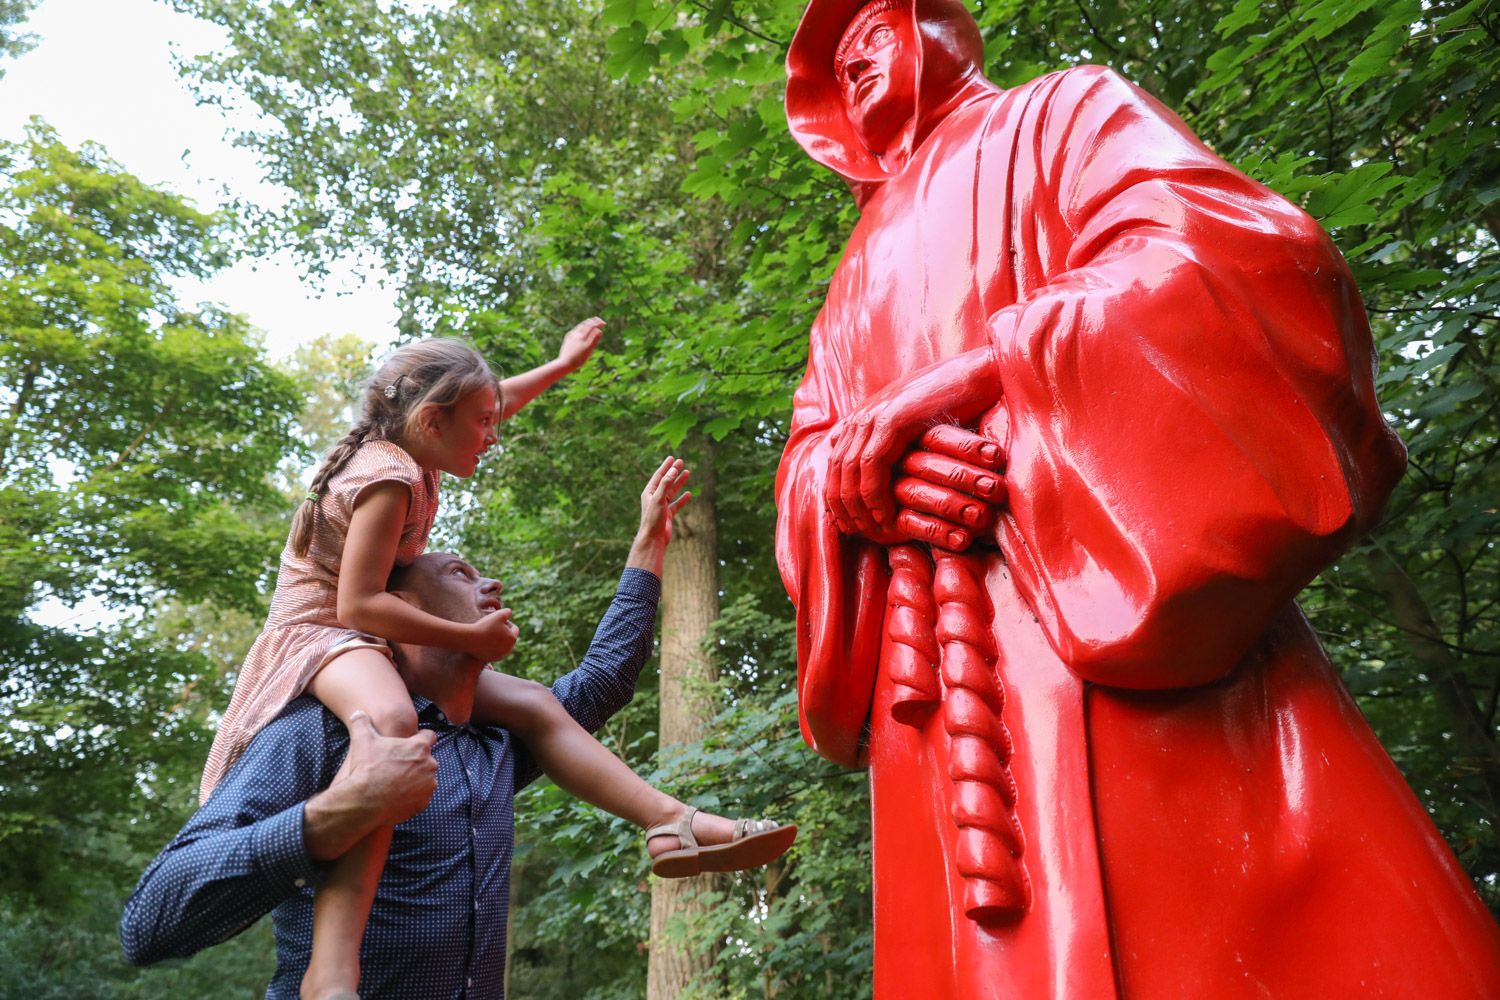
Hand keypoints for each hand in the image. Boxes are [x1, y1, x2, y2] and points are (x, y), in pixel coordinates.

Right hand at [305, 711, 438, 858]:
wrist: (365, 802)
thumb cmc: (367, 768)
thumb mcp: (362, 740)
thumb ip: (362, 723)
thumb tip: (358, 713)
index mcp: (419, 747)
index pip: (429, 736)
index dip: (420, 738)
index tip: (411, 742)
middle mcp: (429, 765)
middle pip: (426, 759)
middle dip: (415, 761)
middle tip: (398, 765)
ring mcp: (428, 785)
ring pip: (425, 779)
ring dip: (415, 779)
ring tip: (396, 782)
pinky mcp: (423, 803)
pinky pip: (421, 796)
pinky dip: (412, 796)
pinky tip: (397, 795)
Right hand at [464, 606, 519, 662]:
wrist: (470, 639)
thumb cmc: (485, 626)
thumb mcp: (499, 614)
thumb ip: (507, 612)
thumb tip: (509, 613)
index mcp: (513, 638)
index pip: (514, 628)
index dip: (506, 622)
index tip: (497, 621)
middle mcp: (509, 649)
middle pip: (509, 638)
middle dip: (503, 632)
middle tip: (492, 627)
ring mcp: (500, 656)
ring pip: (502, 645)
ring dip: (497, 640)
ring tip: (488, 633)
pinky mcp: (492, 659)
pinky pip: (494, 651)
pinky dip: (490, 647)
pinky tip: (484, 641)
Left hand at [558, 316, 604, 370]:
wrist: (564, 364)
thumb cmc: (578, 358)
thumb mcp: (588, 349)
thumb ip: (594, 339)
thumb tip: (599, 330)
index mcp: (581, 335)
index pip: (591, 325)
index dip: (598, 323)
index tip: (605, 324)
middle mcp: (575, 333)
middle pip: (585, 323)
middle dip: (593, 321)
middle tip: (599, 321)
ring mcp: (570, 336)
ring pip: (579, 326)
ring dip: (587, 323)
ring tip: (591, 323)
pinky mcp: (567, 339)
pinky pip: (575, 330)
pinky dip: (581, 328)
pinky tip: (580, 331)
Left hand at [627, 455, 691, 574]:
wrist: (653, 539)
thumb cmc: (653, 519)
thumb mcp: (659, 499)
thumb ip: (666, 483)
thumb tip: (673, 470)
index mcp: (649, 492)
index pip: (659, 475)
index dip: (666, 466)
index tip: (672, 457)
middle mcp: (654, 498)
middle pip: (666, 481)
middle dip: (673, 471)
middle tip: (681, 461)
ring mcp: (661, 506)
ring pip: (672, 491)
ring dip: (679, 482)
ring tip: (687, 473)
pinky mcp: (667, 515)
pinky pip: (676, 504)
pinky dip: (683, 499)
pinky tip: (689, 494)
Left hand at [823, 347, 1000, 540]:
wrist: (976, 374)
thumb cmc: (954, 403)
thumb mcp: (915, 426)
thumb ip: (893, 443)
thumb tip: (885, 472)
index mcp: (863, 417)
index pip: (835, 461)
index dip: (836, 494)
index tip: (846, 522)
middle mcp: (862, 416)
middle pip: (836, 468)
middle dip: (841, 505)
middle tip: (854, 533)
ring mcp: (875, 416)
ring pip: (850, 470)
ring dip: (857, 505)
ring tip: (869, 530)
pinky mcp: (893, 421)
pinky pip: (873, 466)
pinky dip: (875, 494)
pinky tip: (886, 514)